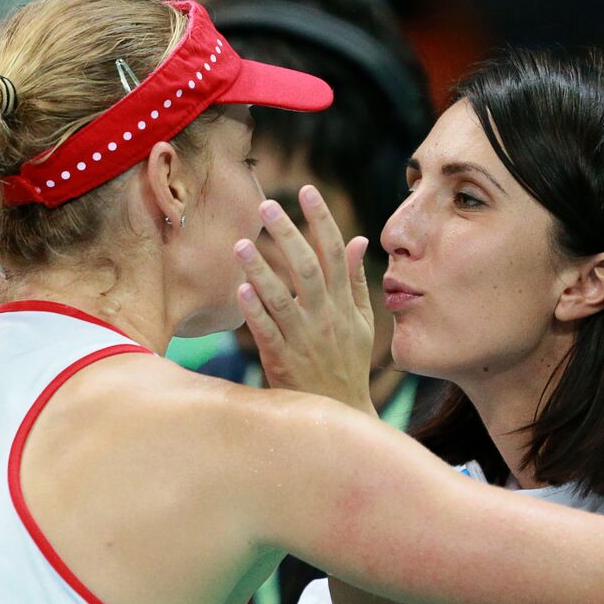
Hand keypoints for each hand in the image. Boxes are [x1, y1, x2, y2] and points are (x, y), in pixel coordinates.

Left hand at [233, 185, 376, 411]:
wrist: (340, 412)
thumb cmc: (348, 364)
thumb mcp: (363, 323)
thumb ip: (355, 282)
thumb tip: (359, 241)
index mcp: (343, 304)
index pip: (335, 253)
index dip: (322, 220)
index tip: (307, 191)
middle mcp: (325, 317)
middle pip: (307, 267)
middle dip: (288, 234)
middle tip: (266, 206)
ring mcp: (304, 338)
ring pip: (282, 298)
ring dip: (261, 269)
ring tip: (241, 243)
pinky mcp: (283, 359)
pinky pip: (267, 331)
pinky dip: (255, 310)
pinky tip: (241, 289)